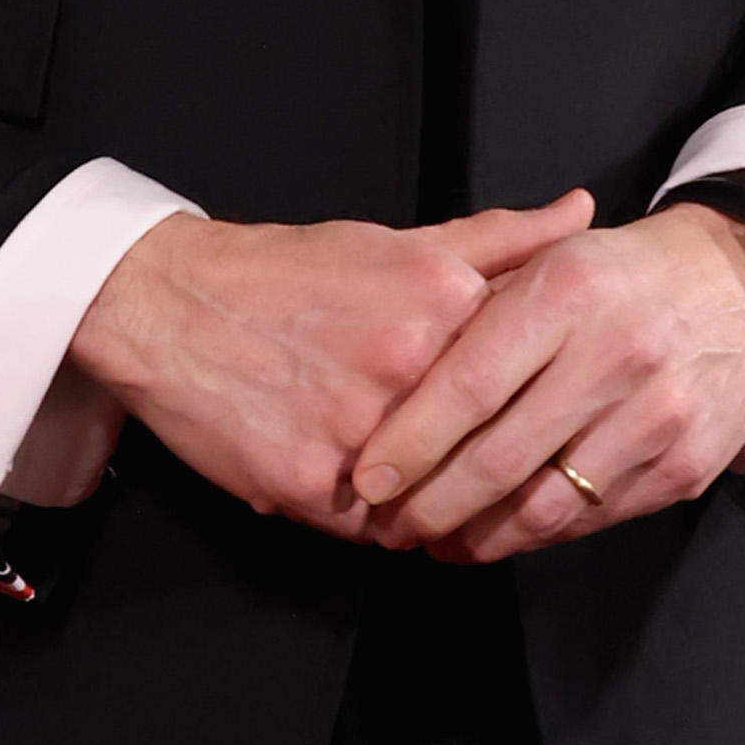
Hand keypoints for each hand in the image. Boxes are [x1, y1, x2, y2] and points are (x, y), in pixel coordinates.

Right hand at [71, 200, 590, 528]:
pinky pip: (369, 530)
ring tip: (389, 471)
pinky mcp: (312, 484)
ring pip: (431, 500)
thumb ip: (498, 240)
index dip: (519, 411)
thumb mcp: (396, 243)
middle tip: (451, 461)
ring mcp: (361, 431)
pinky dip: (363, 517)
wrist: (165, 303)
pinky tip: (341, 479)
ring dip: (421, 498)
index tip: (509, 421)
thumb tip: (579, 213)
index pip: (526, 383)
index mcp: (444, 303)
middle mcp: (410, 367)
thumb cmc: (283, 274)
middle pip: (483, 450)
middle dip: (474, 464)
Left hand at [348, 202, 744, 560]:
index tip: (368, 482)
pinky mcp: (688, 465)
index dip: (410, 445)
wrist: (741, 283)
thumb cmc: (619, 275)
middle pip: (501, 459)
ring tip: (441, 542)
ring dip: (482, 537)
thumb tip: (389, 375)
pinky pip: (597, 519)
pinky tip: (506, 533)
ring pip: (548, 506)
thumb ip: (472, 306)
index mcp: (567, 293)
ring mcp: (659, 416)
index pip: (469, 386)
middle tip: (391, 528)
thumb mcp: (547, 259)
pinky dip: (542, 534)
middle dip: (432, 507)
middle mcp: (618, 355)